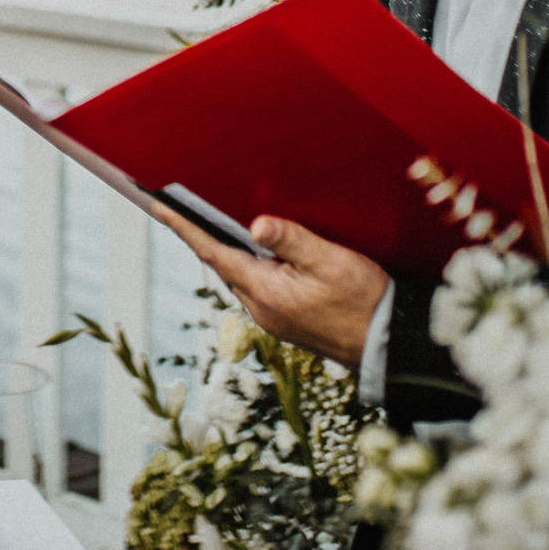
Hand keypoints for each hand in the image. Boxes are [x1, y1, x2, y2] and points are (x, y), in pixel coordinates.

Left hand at [159, 208, 389, 370]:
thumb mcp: (331, 262)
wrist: (389, 344)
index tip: (159, 207)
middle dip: (202, 235)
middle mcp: (261, 307)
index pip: (214, 253)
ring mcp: (272, 316)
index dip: (184, 228)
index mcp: (265, 292)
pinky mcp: (285, 319)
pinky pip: (255, 285)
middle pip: (222, 263)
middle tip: (180, 206)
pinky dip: (246, 263)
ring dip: (225, 250)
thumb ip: (293, 240)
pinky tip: (254, 249)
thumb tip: (256, 224)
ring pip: (238, 274)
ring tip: (211, 220)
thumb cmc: (365, 301)